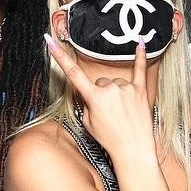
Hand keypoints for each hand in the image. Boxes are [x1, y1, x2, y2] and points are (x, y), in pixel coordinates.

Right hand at [44, 34, 154, 154]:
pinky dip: (140, 56)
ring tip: (122, 111)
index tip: (50, 41)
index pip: (72, 73)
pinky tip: (140, 43)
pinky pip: (140, 69)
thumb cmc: (110, 139)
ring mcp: (126, 88)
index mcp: (94, 97)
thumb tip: (90, 92)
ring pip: (115, 82)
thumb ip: (87, 103)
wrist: (134, 149)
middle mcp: (109, 89)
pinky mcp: (141, 90)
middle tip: (108, 112)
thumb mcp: (89, 123)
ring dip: (116, 92)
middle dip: (101, 93)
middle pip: (99, 81)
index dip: (59, 56)